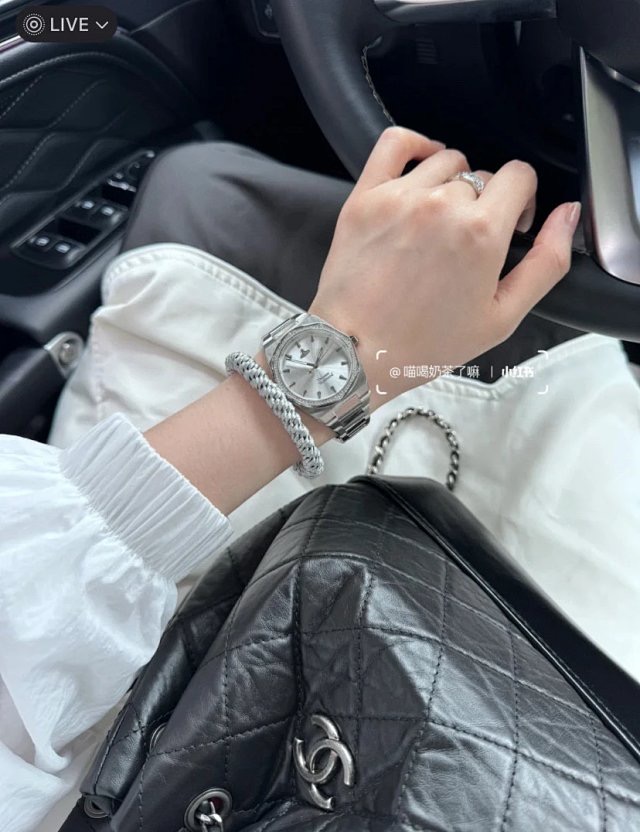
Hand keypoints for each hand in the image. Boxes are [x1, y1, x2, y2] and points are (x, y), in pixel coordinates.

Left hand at [309, 127, 580, 408]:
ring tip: (440, 220)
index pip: (519, 176)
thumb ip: (546, 262)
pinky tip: (422, 165)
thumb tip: (567, 215)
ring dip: (451, 184)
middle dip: (484, 203)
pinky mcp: (366, 198)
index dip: (522, 201)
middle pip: (481, 175)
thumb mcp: (502, 317)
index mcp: (481, 232)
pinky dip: (414, 145)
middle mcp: (442, 205)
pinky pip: (395, 144)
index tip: (511, 226)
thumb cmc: (424, 343)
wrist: (356, 352)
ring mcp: (400, 197)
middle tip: (468, 241)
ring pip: (445, 161)